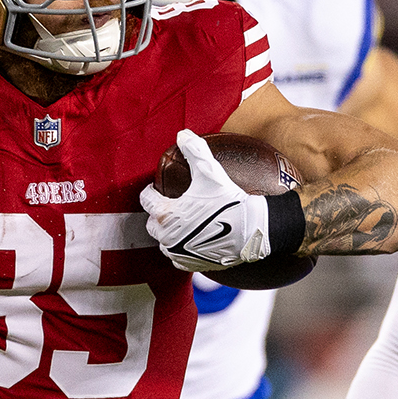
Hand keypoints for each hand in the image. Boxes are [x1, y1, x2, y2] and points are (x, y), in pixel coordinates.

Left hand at [141, 130, 270, 270]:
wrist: (250, 230)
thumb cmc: (228, 200)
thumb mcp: (211, 172)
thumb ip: (194, 150)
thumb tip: (182, 134)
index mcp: (165, 214)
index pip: (146, 200)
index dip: (150, 192)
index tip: (155, 189)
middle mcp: (167, 237)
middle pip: (152, 223)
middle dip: (157, 215)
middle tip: (168, 206)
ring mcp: (178, 253)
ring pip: (163, 243)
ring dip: (167, 233)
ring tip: (178, 224)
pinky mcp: (191, 265)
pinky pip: (178, 258)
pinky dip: (181, 250)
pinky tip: (189, 242)